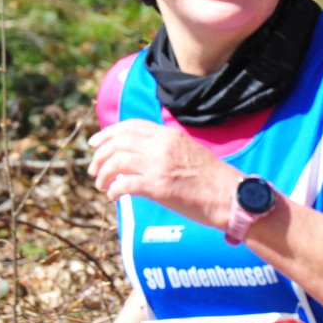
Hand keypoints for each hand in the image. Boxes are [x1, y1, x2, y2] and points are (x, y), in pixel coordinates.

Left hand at [88, 119, 236, 228]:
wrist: (229, 196)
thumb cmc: (212, 179)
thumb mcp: (188, 150)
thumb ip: (166, 148)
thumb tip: (143, 155)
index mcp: (168, 135)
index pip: (130, 126)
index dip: (108, 133)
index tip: (95, 143)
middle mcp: (161, 146)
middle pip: (118, 142)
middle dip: (100, 155)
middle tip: (93, 169)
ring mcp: (158, 165)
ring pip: (116, 162)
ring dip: (103, 174)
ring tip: (101, 185)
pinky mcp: (157, 187)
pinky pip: (124, 184)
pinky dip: (114, 189)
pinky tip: (113, 196)